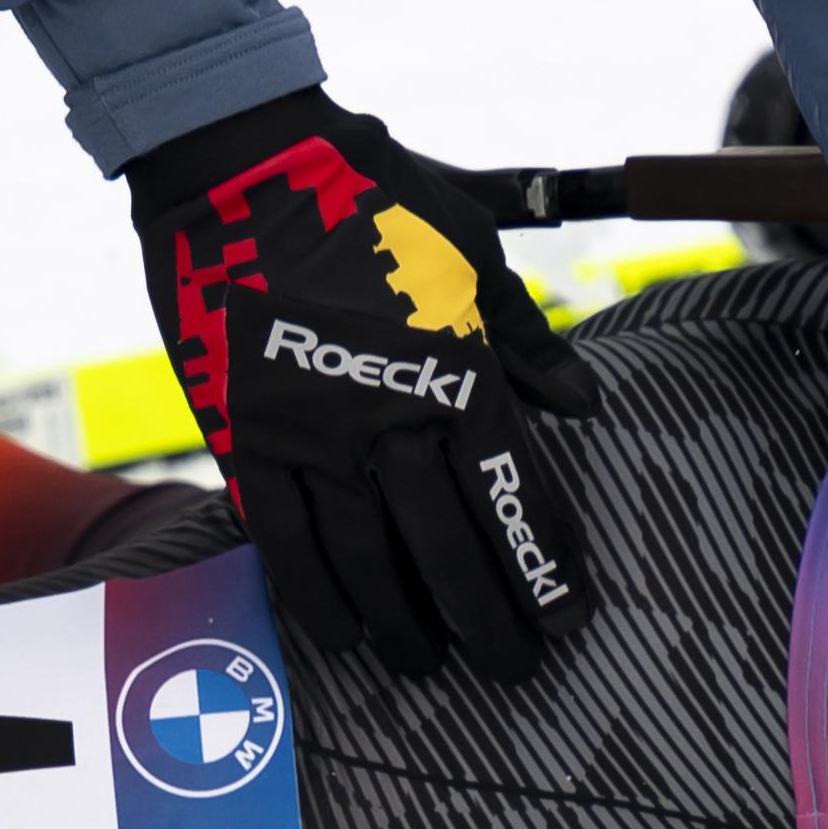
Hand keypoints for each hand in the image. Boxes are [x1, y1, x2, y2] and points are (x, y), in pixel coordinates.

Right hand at [128, 89, 595, 677]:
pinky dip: (314, 593)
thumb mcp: (471, 247)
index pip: (514, 490)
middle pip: (447, 544)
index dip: (545, 562)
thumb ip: (526, 338)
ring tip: (431, 664)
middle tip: (515, 670)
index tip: (569, 616)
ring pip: (365, 555)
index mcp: (455, 367)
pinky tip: (341, 635)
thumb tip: (587, 407)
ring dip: (404, 620)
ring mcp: (310, 430)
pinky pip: (282, 535)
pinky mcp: (245, 432)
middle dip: (487, 617)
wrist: (240, 159)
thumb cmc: (370, 192)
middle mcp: (388, 413)